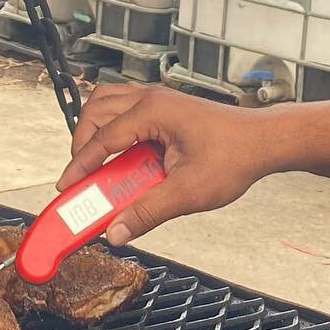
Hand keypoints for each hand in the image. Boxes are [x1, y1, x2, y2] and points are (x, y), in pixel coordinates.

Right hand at [57, 84, 283, 244]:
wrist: (264, 141)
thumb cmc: (234, 156)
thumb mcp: (189, 192)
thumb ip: (148, 211)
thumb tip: (116, 231)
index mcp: (154, 110)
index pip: (102, 138)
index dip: (79, 166)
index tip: (66, 189)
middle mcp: (152, 98)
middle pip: (96, 110)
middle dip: (81, 144)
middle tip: (81, 178)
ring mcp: (159, 100)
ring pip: (107, 103)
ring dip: (95, 132)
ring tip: (97, 166)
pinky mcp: (165, 108)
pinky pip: (125, 110)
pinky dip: (113, 130)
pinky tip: (123, 158)